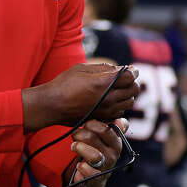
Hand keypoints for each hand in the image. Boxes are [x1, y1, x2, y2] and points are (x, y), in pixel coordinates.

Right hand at [24, 64, 140, 130]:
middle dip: (132, 82)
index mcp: (104, 83)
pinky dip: (120, 105)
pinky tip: (111, 100)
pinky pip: (121, 111)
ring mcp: (107, 110)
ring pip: (130, 102)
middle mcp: (109, 98)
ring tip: (118, 89)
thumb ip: (104, 68)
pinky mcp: (104, 118)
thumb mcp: (82, 68)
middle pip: (134, 89)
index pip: (130, 76)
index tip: (130, 69)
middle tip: (125, 78)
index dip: (132, 71)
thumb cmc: (64, 84)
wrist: (53, 105)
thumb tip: (119, 69)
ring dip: (127, 94)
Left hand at [68, 118, 128, 186]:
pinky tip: (79, 165)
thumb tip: (120, 121)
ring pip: (93, 155)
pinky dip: (82, 167)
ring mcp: (105, 167)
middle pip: (92, 138)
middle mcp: (113, 155)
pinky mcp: (96, 179)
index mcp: (116, 143)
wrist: (96, 176)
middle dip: (80, 134)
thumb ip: (113, 127)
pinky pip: (90, 173)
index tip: (85, 126)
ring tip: (74, 146)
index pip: (105, 129)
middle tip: (76, 135)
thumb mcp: (106, 138)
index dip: (91, 124)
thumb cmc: (98, 151)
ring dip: (79, 148)